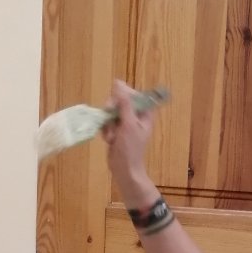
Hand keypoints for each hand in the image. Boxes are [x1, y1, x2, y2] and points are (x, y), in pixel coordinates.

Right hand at [103, 80, 155, 200]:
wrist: (124, 170)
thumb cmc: (130, 149)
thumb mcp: (128, 124)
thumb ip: (124, 103)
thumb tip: (118, 82)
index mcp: (145, 113)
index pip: (134, 94)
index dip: (123, 96)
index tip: (116, 102)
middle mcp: (136, 116)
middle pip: (120, 101)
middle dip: (112, 111)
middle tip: (110, 119)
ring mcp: (126, 123)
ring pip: (111, 112)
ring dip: (108, 124)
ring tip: (112, 136)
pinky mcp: (117, 130)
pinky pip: (107, 122)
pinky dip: (106, 130)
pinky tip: (109, 140)